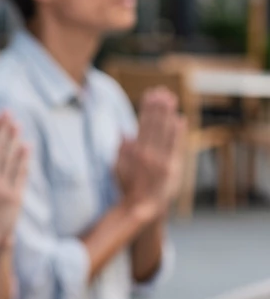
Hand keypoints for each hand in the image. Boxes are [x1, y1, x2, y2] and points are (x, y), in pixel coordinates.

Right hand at [116, 88, 185, 221]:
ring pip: (166, 132)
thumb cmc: (128, 187)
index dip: (147, 108)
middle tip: (162, 91)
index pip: (143, 124)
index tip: (149, 94)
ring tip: (171, 98)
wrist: (143, 208)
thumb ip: (122, 150)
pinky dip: (178, 132)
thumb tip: (124, 132)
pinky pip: (176, 146)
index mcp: (135, 153)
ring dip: (168, 114)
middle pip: (155, 125)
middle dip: (158, 107)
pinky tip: (180, 119)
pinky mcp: (173, 167)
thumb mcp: (117, 168)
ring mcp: (163, 161)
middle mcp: (150, 155)